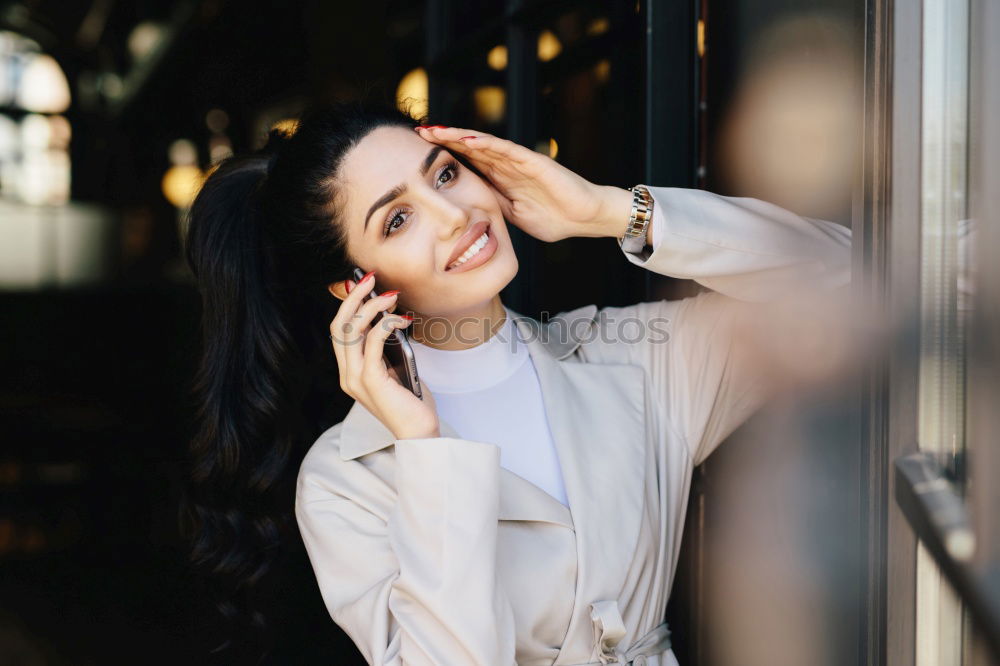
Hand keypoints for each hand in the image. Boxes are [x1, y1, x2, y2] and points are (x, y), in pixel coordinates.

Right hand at [329, 272, 439, 439]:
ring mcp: (355, 378)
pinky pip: (372, 342)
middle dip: (354, 297)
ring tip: (390, 295)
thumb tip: (389, 318)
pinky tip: (400, 319)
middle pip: (339, 325)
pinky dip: (385, 324)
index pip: (339, 331)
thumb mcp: (395, 369)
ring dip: (371, 307)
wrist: (420, 433)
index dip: (348, 305)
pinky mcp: (371, 380)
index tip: (364, 285)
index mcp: (350, 372)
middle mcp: (347, 375)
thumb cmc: (412, 402)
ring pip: (352, 329)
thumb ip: (386, 349)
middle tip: (370, 278)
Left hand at [416, 125, 627, 241]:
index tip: (420, 154)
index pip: (469, 163)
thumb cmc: (555, 218)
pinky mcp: (534, 161)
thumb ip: (495, 206)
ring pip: (484, 144)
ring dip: (459, 136)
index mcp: (502, 179)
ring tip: (437, 130)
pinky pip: (507, 150)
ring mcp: (520, 161)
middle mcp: (508, 165)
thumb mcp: (514, 216)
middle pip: (471, 147)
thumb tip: (468, 209)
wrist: (585, 218)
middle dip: (445, 139)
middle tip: (420, 132)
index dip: (446, 156)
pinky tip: (468, 139)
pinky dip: (487, 143)